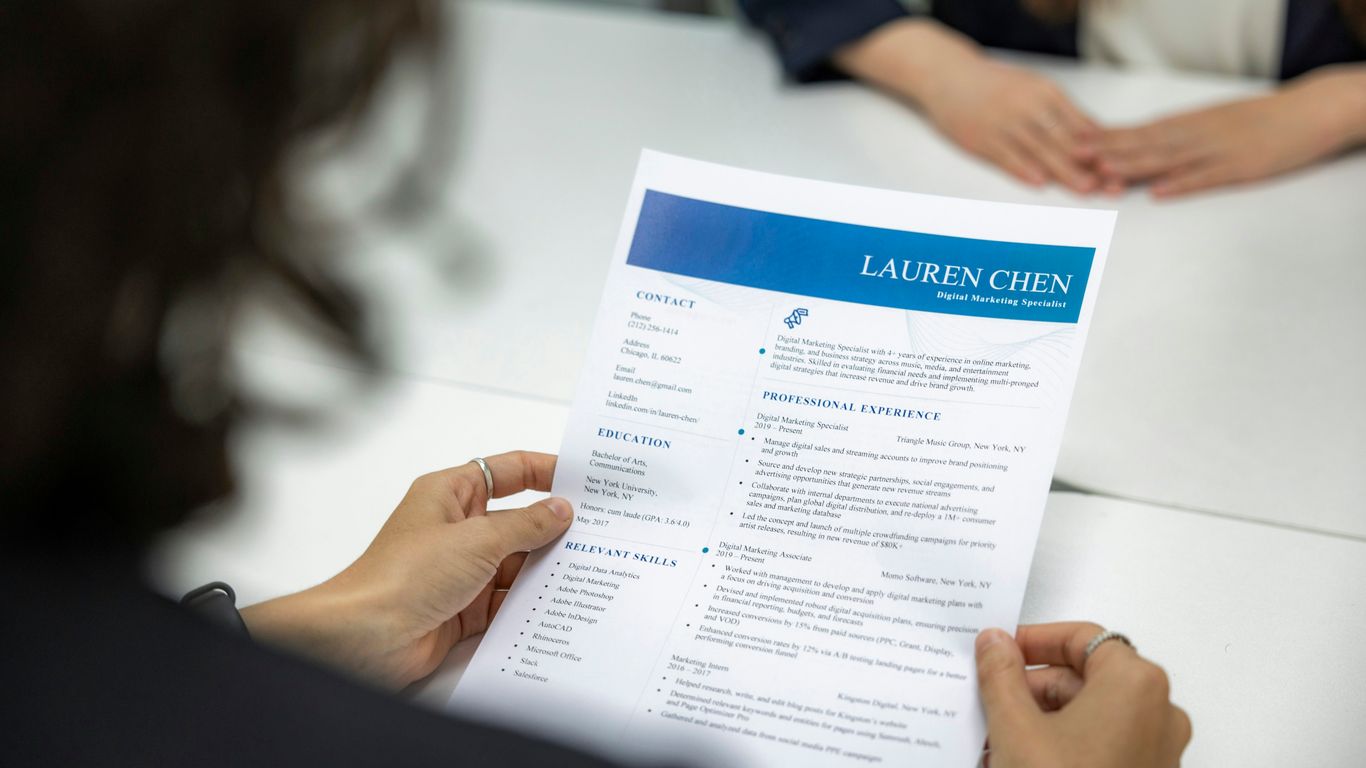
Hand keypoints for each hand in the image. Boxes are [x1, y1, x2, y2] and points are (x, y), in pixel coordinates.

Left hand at [240, 451, 572, 688]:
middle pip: (517, 520)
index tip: (583, 478)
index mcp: (450, 494)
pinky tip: (560, 603)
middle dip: (553, 527)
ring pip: (516, 563)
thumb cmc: (403, 576)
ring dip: (544, 568)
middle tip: (599, 530)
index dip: (545, 471)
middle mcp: (456, 528)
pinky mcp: (465, 608)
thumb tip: (560, 510)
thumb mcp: (477, 540)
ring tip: (589, 568)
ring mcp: (461, 570)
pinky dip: (530, 602)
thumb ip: (525, 525)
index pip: (507, 471)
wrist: (367, 638)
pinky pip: (508, 600)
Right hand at [835, 19, 1101, 192]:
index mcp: (1045, 92)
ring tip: (1085, 189)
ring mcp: (1003, 122)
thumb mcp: (1032, 89)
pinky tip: (1039, 182)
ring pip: (1039, 150)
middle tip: (1111, 183)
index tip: (1121, 165)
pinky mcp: (981, 138)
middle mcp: (1027, 105)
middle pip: (1064, 139)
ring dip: (1064, 171)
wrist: (948, 76)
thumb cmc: (995, 86)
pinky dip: (1023, 169)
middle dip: (1090, 164)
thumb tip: (1094, 138)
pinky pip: (1006, 156)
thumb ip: (1061, 113)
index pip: (1080, 124)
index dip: (1103, 148)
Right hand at [976, 623, 1190, 767]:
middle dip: (1033, 687)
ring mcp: (1158, 751)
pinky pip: (1102, 746)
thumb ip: (1001, 675)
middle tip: (989, 698)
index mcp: (1135, 684)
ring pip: (1092, 715)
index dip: (1034, 640)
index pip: (1082, 638)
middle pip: (1087, 677)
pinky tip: (1022, 762)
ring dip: (1043, 718)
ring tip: (998, 738)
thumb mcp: (1015, 727)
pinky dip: (1064, 745)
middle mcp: (1159, 713)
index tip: (999, 651)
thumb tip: (994, 642)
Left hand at [1089, 66, 1365, 197]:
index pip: (1135, 132)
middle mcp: (1194, 135)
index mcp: (1185, 124)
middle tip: (1072, 159)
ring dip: (1135, 167)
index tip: (1069, 144)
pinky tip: (1159, 192)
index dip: (1102, 140)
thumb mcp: (1209, 122)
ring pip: (1168, 160)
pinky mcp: (1240, 168)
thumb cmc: (1255, 121)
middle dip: (1106, 153)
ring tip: (1104, 173)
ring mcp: (1216, 151)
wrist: (1308, 112)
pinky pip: (1206, 177)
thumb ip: (1174, 136)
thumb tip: (1138, 149)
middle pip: (1143, 145)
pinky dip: (1182, 184)